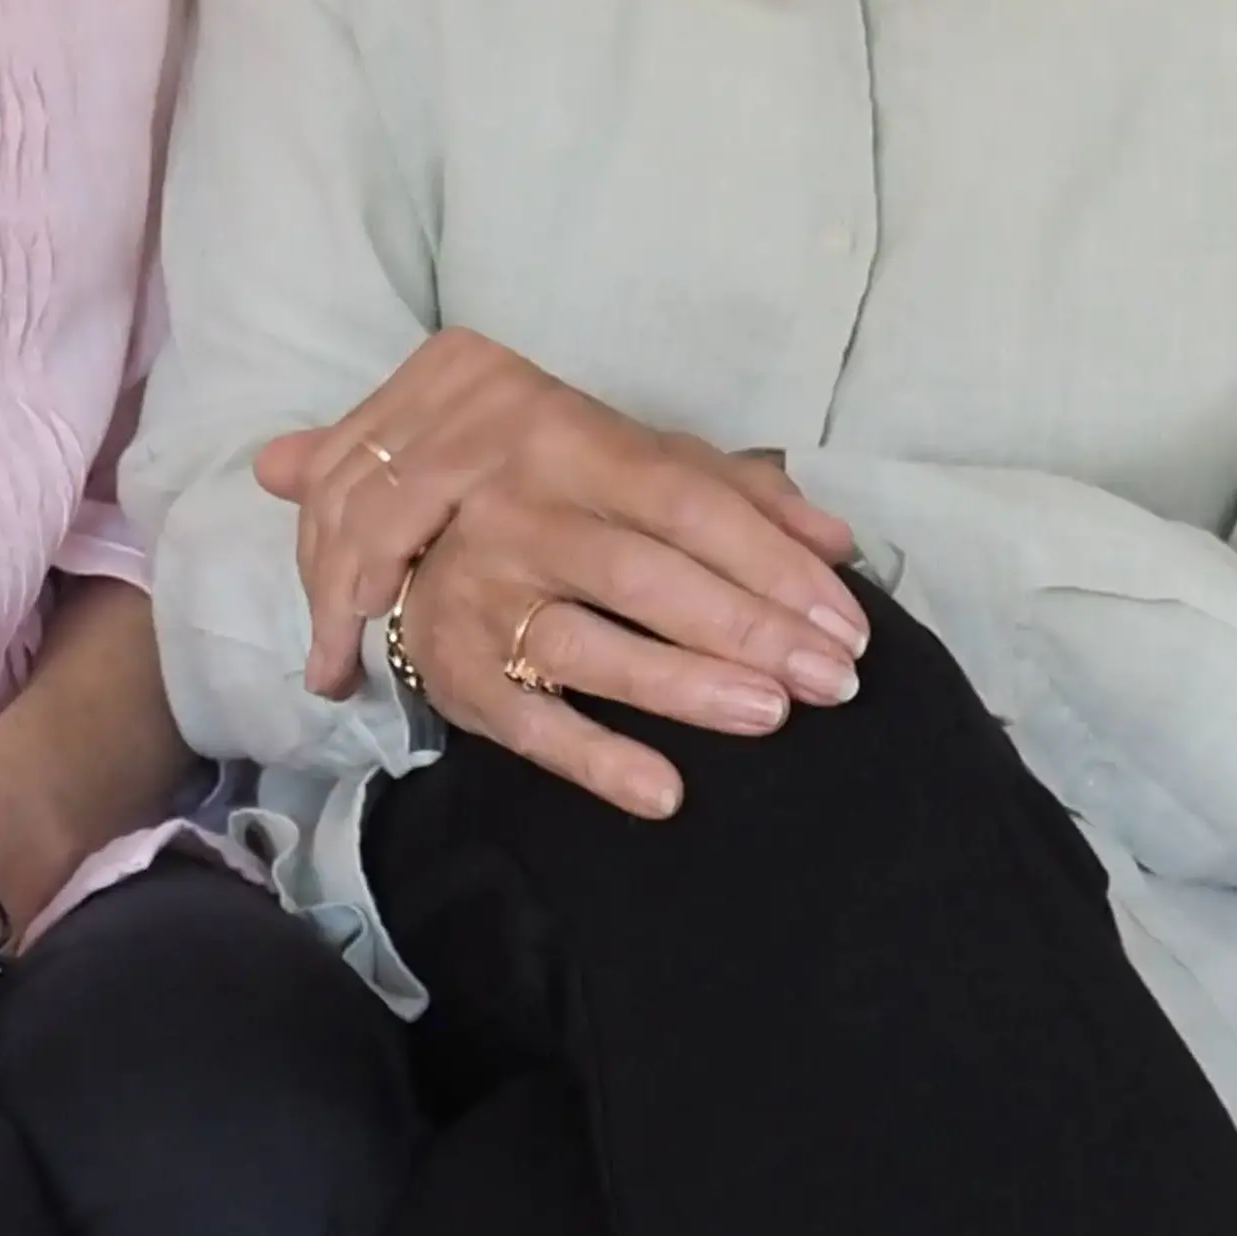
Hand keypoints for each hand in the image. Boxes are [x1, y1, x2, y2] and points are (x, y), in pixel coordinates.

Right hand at [254, 330, 870, 820]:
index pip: (690, 503)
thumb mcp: (636, 462)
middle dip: (750, 630)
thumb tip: (837, 536)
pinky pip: (524, 720)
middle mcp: (514, 510)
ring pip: (585, 644)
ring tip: (769, 714)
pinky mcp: (448, 665)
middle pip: (646, 575)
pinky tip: (663, 792)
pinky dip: (593, 758)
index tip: (847, 621)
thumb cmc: (547, 484)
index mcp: (568, 443)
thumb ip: (739, 494)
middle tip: (834, 679)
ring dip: (681, 685)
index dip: (773, 562)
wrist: (389, 502)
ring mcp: (474, 590)